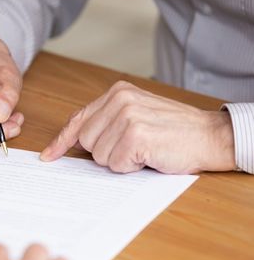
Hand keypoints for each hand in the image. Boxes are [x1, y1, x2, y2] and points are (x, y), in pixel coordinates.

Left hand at [40, 81, 234, 173]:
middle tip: (134, 146)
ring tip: (144, 149)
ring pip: (100, 155)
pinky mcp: (136, 135)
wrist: (210, 136)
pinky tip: (149, 156)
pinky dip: (131, 167)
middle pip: (86, 141)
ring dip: (120, 160)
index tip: (49, 156)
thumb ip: (107, 122)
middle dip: (106, 152)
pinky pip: (116, 164)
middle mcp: (120, 100)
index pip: (79, 119)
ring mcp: (127, 116)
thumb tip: (74, 143)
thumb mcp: (136, 116)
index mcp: (117, 92)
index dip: (62, 140)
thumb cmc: (172, 130)